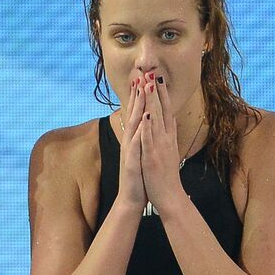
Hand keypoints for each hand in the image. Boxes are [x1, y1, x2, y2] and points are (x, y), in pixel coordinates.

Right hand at [115, 75, 147, 209]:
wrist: (132, 198)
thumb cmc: (139, 177)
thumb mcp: (142, 154)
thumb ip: (142, 140)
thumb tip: (145, 126)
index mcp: (135, 140)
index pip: (137, 114)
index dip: (140, 97)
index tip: (144, 79)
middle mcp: (130, 142)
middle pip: (134, 114)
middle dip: (138, 95)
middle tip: (140, 75)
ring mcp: (130, 151)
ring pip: (133, 125)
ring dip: (137, 107)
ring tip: (141, 91)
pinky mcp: (132, 162)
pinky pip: (136, 144)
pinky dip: (139, 132)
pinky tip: (142, 121)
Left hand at [138, 72, 185, 211]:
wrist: (170, 197)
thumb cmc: (165, 176)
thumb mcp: (167, 152)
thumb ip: (167, 136)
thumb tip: (169, 121)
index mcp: (168, 138)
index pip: (165, 111)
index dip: (161, 95)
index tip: (157, 78)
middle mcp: (166, 139)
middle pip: (162, 111)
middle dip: (157, 92)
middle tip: (153, 73)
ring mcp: (160, 147)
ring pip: (156, 120)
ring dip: (153, 103)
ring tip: (149, 86)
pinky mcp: (153, 158)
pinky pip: (150, 140)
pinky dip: (148, 128)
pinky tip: (146, 116)